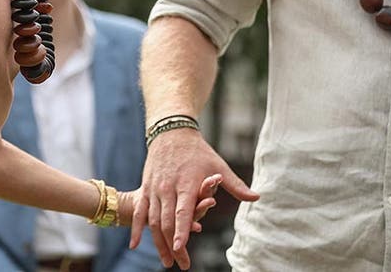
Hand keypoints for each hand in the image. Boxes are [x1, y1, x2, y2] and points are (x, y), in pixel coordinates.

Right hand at [131, 128, 258, 269]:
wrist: (172, 132)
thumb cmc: (199, 152)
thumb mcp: (218, 166)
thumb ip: (235, 185)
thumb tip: (257, 197)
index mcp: (187, 183)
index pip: (182, 211)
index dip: (181, 229)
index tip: (180, 246)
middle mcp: (168, 187)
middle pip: (167, 221)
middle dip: (172, 245)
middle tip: (179, 264)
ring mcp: (155, 188)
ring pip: (153, 219)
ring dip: (157, 242)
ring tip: (166, 261)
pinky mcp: (145, 188)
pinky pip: (139, 211)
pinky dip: (136, 228)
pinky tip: (134, 244)